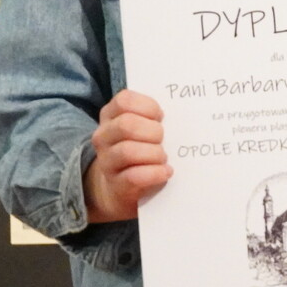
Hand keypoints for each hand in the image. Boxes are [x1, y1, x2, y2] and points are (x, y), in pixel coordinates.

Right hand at [83, 89, 170, 222]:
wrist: (121, 185)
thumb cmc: (140, 148)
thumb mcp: (141, 128)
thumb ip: (153, 117)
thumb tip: (182, 112)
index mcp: (110, 115)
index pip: (124, 101)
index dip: (148, 107)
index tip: (161, 117)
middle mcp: (103, 136)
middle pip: (126, 125)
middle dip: (153, 131)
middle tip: (163, 140)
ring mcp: (107, 161)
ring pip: (128, 151)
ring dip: (154, 153)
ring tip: (164, 157)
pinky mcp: (116, 184)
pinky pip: (134, 176)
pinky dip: (155, 173)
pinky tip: (166, 171)